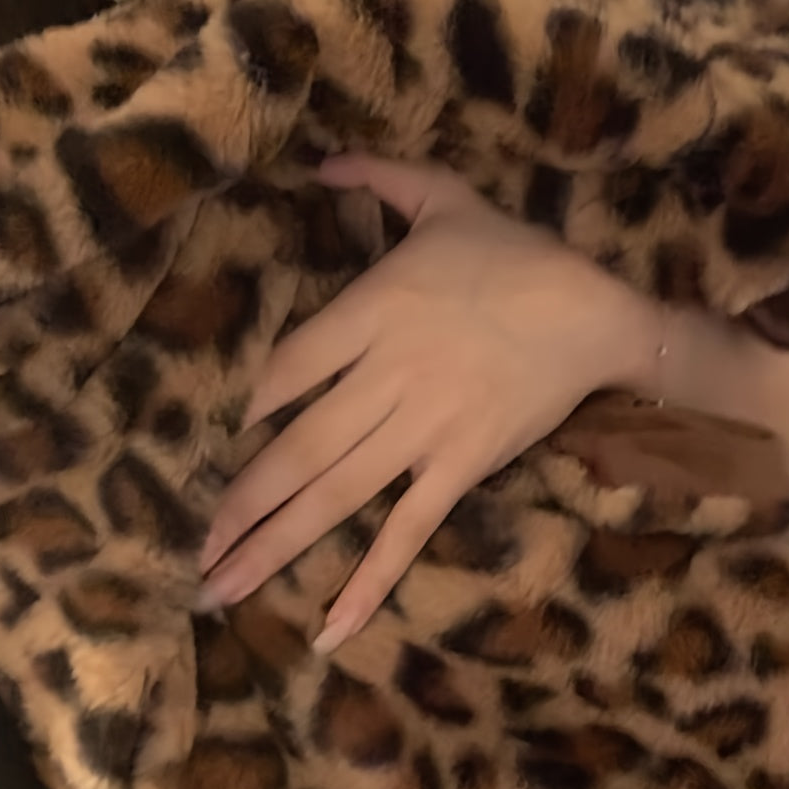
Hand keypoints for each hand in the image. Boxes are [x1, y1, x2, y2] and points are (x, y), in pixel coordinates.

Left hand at [198, 155, 660, 649]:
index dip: (242, 412)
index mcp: (372, 310)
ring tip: (221, 588)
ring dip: (274, 545)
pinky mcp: (459, 468)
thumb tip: (322, 162)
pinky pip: (406, 532)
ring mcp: (422, 430)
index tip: (209, 448)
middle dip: (238, 505)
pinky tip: (330, 626)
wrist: (597, 313)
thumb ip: (378, 180)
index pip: (284, 370)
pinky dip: (369, 579)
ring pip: (334, 495)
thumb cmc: (517, 255)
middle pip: (295, 449)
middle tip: (191, 554)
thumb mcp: (446, 197)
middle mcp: (384, 377)